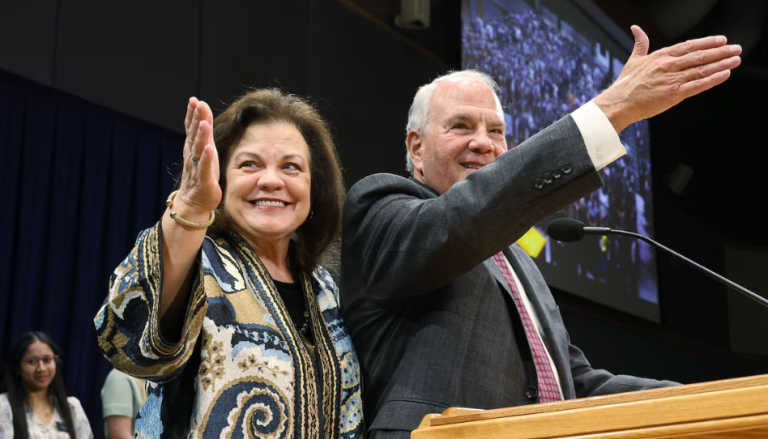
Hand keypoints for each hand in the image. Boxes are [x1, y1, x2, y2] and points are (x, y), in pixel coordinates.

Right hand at [175, 98, 221, 219]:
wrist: (194, 202)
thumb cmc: (201, 174)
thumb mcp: (205, 150)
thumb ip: (204, 133)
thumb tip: (204, 112)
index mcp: (193, 148)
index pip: (192, 128)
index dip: (192, 114)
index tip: (194, 100)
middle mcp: (193, 156)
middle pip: (194, 135)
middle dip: (196, 120)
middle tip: (198, 105)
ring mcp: (197, 168)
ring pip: (198, 150)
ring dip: (201, 136)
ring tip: (204, 123)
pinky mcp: (204, 181)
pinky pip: (204, 169)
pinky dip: (206, 159)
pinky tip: (209, 150)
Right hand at [594, 26, 741, 132]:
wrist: (618, 103)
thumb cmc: (625, 84)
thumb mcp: (634, 60)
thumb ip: (640, 44)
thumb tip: (636, 28)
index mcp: (660, 57)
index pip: (689, 46)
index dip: (707, 42)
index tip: (721, 40)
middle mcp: (669, 66)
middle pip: (699, 56)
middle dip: (721, 52)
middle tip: (736, 48)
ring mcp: (672, 80)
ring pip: (702, 69)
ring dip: (721, 64)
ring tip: (735, 60)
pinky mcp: (674, 95)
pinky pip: (698, 85)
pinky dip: (712, 79)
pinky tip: (724, 74)